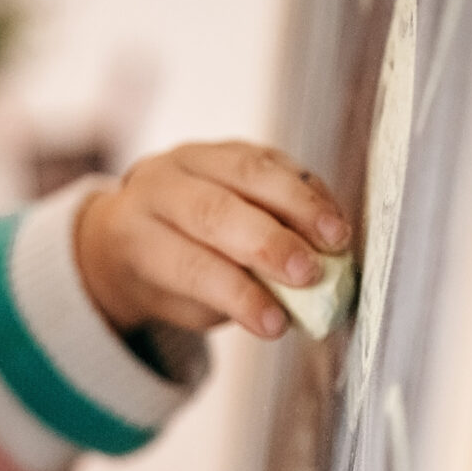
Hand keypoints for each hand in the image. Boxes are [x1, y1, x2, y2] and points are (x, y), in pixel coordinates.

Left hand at [73, 141, 351, 341]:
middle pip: (217, 212)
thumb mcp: (182, 301)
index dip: (239, 296)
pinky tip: (332, 218)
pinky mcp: (228, 146)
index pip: (191, 266)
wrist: (135, 224)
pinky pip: (274, 160)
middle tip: (312, 273)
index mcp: (137, 235)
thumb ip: (229, 299)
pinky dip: (308, 189)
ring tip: (336, 239)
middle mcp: (157, 187)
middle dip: (271, 244)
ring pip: (250, 173)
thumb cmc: (164, 275)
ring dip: (301, 206)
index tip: (277, 325)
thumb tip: (294, 303)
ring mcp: (192, 157)